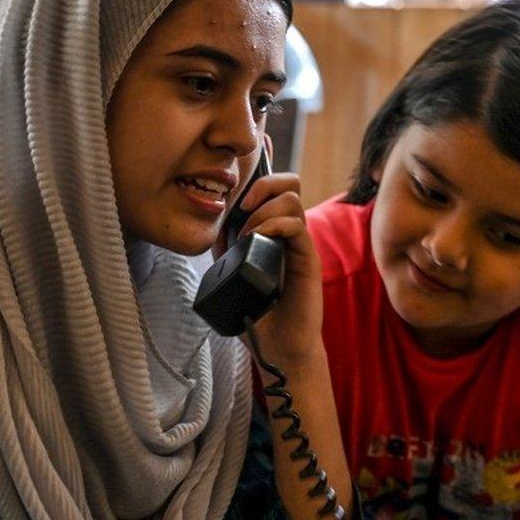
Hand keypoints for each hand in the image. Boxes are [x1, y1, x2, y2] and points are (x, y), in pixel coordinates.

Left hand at [234, 170, 323, 365]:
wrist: (279, 347)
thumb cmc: (259, 312)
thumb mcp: (232, 272)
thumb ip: (225, 246)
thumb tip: (211, 224)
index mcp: (274, 230)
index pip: (276, 187)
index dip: (262, 172)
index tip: (239, 180)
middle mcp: (290, 232)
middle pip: (290, 183)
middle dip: (264, 184)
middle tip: (244, 205)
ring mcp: (301, 244)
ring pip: (292, 198)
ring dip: (264, 208)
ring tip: (248, 232)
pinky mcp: (308, 259)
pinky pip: (296, 225)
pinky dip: (273, 224)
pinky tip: (256, 240)